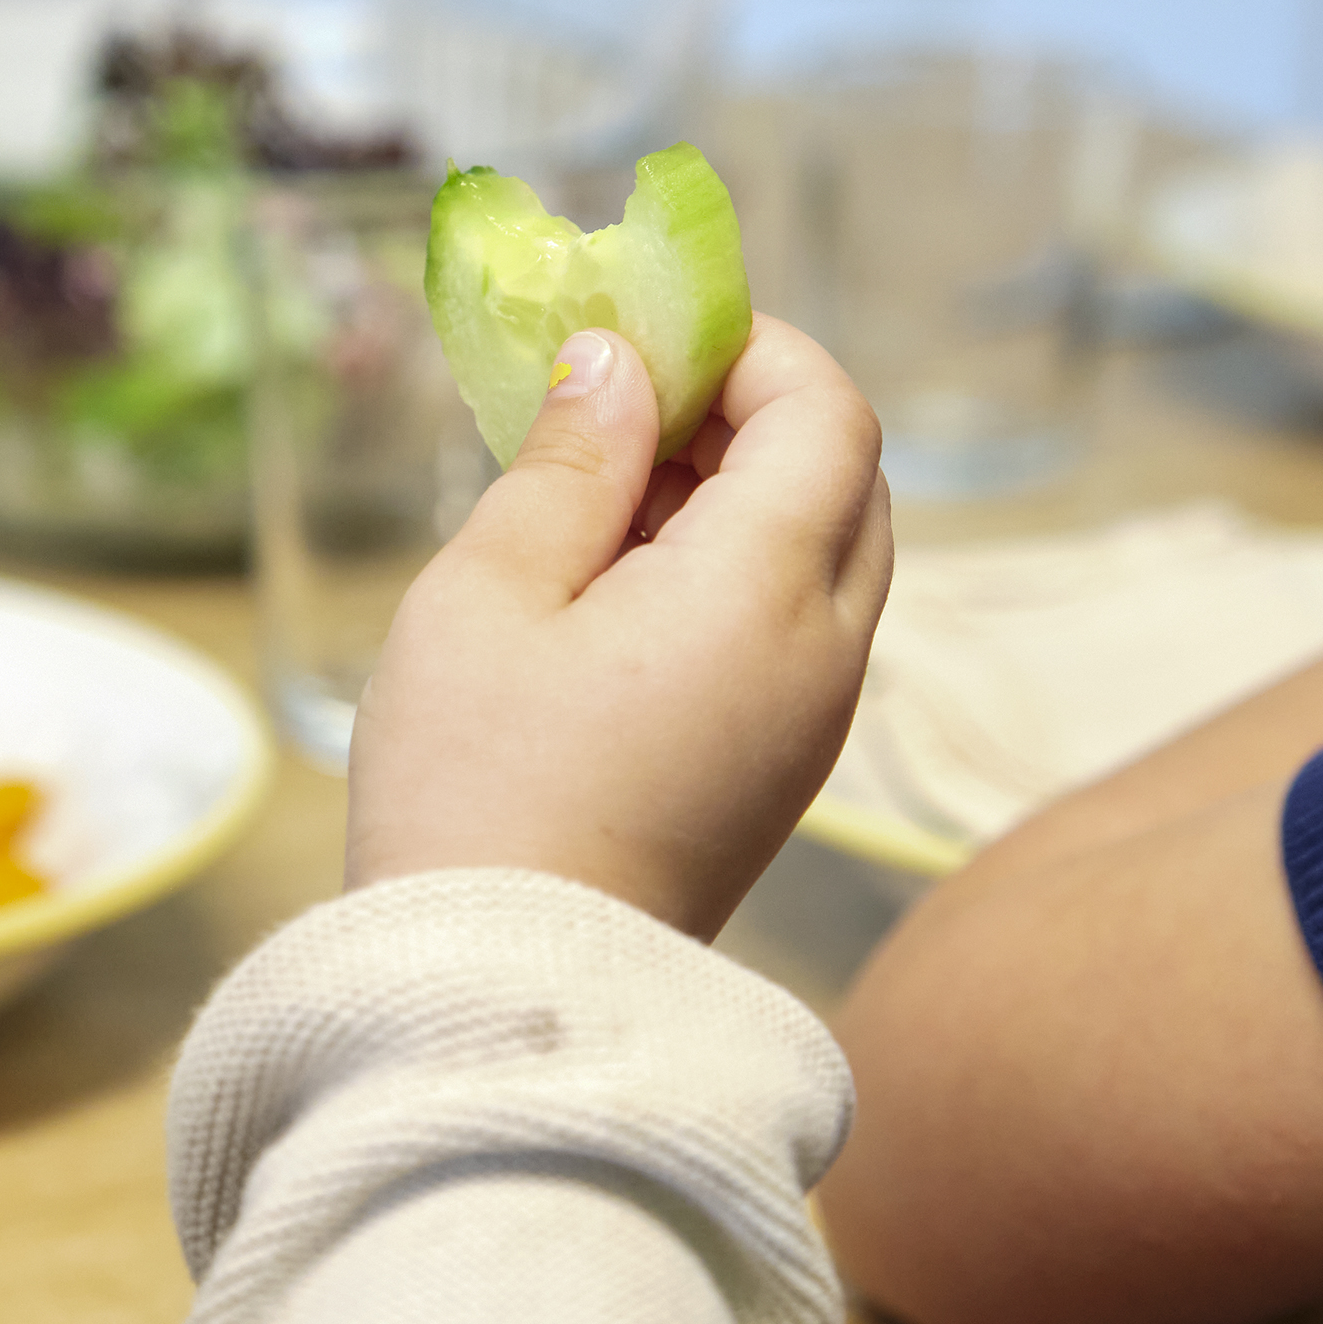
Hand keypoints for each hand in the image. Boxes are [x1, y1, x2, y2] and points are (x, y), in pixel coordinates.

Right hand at [346, 314, 893, 939]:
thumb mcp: (490, 592)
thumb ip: (568, 461)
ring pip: (828, 553)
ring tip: (599, 493)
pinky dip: (735, 570)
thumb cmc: (475, 789)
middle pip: (846, 478)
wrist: (508, 995)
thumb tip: (615, 363)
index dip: (753, 345)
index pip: (828, 414)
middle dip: (750, 412)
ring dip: (740, 492)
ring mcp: (815, 722)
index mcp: (764, 594)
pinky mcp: (784, 771)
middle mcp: (825, 654)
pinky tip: (615, 584)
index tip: (649, 328)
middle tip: (620, 401)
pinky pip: (797, 626)